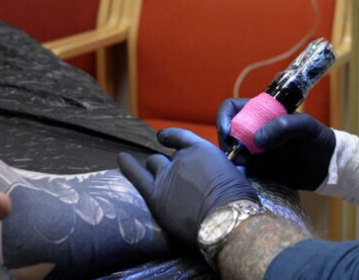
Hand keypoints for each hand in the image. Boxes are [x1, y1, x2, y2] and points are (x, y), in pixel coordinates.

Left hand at [119, 128, 257, 247]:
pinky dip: (128, 165)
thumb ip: (224, 169)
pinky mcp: (155, 195)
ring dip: (155, 169)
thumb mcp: (236, 177)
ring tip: (158, 179)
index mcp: (203, 151)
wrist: (225, 221)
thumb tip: (229, 170)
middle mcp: (182, 159)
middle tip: (175, 177)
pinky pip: (136, 175)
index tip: (163, 137)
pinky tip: (122, 158)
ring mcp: (166, 176)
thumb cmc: (237, 202)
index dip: (171, 137)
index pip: (182, 138)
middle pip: (167, 156)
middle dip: (169, 164)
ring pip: (153, 164)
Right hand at [218, 97, 334, 190]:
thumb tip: (257, 139)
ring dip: (232, 162)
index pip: (232, 108)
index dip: (225, 117)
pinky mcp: (257, 170)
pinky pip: (240, 171)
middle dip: (228, 145)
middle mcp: (253, 131)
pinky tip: (248, 179)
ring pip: (230, 154)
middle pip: (227, 134)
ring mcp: (253, 151)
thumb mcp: (306, 127)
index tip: (228, 132)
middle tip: (241, 158)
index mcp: (262, 113)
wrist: (327, 167)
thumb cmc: (318, 140)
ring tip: (247, 170)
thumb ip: (284, 126)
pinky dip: (239, 175)